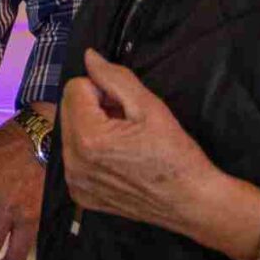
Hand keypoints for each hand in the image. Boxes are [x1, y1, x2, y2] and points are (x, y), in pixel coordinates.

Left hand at [59, 50, 232, 239]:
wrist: (191, 202)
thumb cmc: (175, 154)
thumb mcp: (149, 107)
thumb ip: (115, 77)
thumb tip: (88, 56)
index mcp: (87, 138)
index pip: (74, 88)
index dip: (102, 89)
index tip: (125, 105)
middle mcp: (72, 162)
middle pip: (68, 110)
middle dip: (94, 108)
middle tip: (126, 121)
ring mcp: (75, 182)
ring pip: (70, 134)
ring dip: (92, 128)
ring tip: (124, 141)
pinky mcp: (80, 195)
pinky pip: (74, 159)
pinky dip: (91, 152)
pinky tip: (118, 160)